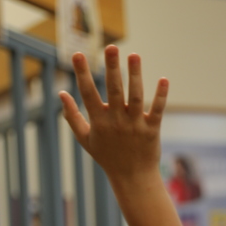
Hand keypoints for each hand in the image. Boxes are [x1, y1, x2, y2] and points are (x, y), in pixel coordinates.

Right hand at [59, 46, 167, 183]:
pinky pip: (157, 110)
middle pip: (114, 90)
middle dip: (112, 68)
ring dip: (135, 75)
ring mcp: (135, 125)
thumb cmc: (107, 157)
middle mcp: (117, 121)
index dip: (82, 74)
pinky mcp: (152, 130)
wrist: (132, 178)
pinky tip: (164, 79)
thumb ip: (72, 116)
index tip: (78, 54)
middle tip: (111, 47)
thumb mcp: (85, 139)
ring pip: (135, 96)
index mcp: (99, 122)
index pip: (88, 94)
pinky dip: (160, 96)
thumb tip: (61, 93)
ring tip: (134, 55)